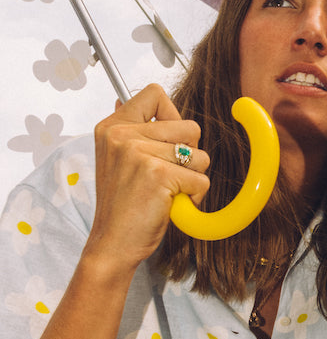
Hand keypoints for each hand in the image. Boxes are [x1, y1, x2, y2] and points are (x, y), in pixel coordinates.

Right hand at [86, 84, 209, 270]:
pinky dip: (194, 197)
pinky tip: (170, 205)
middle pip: (191, 127)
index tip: (165, 142)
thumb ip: (131, 129)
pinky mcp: (158, 175)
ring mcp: (139, 153)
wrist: (113, 244)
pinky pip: (202, 179)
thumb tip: (135, 97)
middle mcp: (121, 135)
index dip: (173, 116)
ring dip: (192, 178)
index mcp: (112, 127)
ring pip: (201, 155)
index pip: (155, 94)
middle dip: (189, 155)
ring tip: (166, 192)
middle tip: (164, 177)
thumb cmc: (123, 204)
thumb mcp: (118, 159)